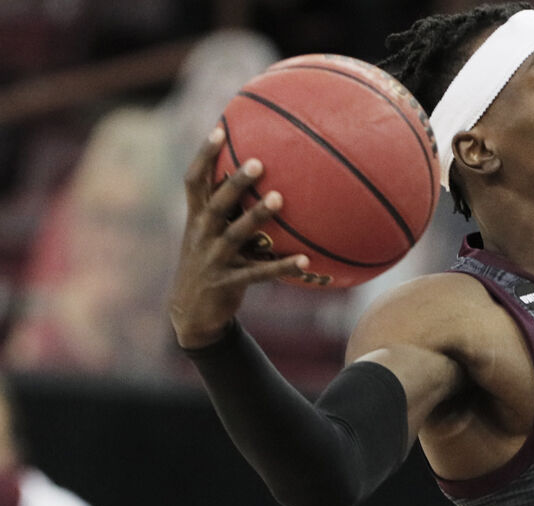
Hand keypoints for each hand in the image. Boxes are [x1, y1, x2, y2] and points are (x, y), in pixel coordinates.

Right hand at [169, 127, 311, 349]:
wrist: (191, 313)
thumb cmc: (212, 265)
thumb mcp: (211, 237)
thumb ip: (229, 213)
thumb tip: (265, 185)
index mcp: (195, 219)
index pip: (193, 181)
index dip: (203, 155)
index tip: (220, 129)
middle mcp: (201, 235)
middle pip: (216, 202)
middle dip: (236, 182)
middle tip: (258, 161)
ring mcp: (213, 259)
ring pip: (236, 234)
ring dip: (258, 216)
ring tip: (280, 199)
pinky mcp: (227, 283)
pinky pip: (259, 273)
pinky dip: (282, 267)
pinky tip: (307, 262)